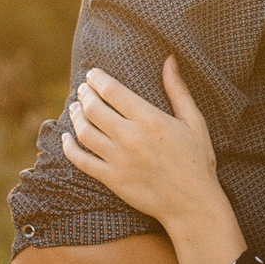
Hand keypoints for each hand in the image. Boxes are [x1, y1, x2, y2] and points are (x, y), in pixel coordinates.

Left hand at [59, 57, 222, 229]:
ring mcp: (119, 160)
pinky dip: (70, 148)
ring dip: (75, 117)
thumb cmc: (197, 161)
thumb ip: (178, 90)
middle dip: (84, 95)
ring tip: (74, 108)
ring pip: (85, 132)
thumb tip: (169, 59)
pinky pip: (82, 161)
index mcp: (150, 120)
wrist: (192, 204)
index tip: (92, 74)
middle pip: (94, 109)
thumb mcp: (194, 121)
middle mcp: (131, 138)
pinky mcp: (112, 180)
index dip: (98, 79)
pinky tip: (67, 139)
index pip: (112, 91)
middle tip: (82, 90)